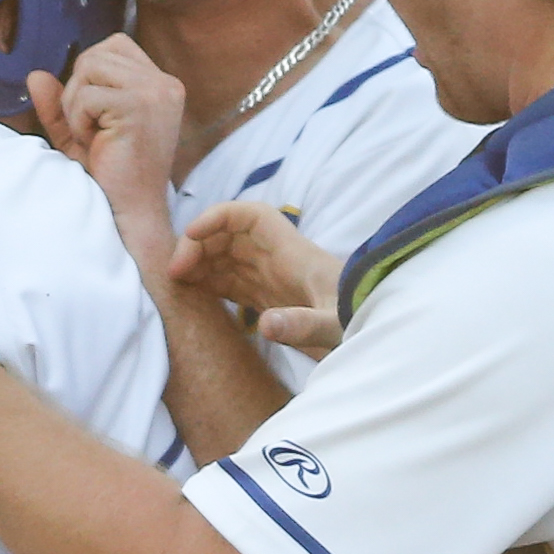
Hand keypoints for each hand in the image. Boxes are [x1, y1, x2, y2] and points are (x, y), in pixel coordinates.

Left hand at [28, 38, 188, 260]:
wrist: (131, 212)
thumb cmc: (111, 176)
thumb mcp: (79, 133)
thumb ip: (59, 103)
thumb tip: (35, 75)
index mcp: (161, 84)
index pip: (114, 45)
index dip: (90, 75)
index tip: (97, 114)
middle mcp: (164, 83)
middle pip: (96, 54)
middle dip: (79, 90)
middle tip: (92, 129)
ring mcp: (155, 93)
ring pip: (89, 67)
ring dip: (77, 105)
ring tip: (93, 135)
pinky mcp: (139, 106)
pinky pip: (86, 95)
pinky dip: (78, 121)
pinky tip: (96, 144)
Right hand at [172, 201, 343, 355]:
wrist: (379, 336)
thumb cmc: (360, 321)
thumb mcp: (336, 325)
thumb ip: (304, 324)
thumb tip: (265, 325)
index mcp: (293, 253)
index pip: (250, 216)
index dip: (217, 218)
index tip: (190, 237)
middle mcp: (279, 261)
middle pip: (230, 237)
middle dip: (199, 245)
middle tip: (174, 274)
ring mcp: (273, 281)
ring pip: (228, 259)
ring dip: (200, 264)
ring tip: (174, 284)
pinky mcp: (272, 301)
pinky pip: (234, 284)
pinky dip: (211, 285)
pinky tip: (193, 297)